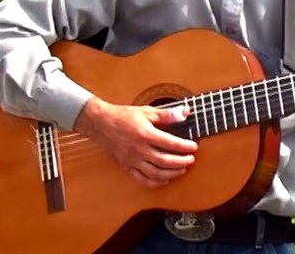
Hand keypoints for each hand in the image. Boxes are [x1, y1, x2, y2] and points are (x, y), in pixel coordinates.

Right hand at [73, 98, 197, 187]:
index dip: (184, 146)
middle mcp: (138, 150)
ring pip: (154, 172)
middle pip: (164, 161)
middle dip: (180, 162)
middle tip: (191, 160)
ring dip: (170, 173)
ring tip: (182, 170)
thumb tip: (186, 112)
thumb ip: (167, 114)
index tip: (194, 147)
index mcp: (144, 134)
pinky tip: (165, 181)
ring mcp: (131, 160)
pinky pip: (141, 179)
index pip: (169, 143)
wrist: (100, 124)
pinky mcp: (126, 166)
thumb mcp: (147, 111)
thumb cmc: (124, 116)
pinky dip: (154, 182)